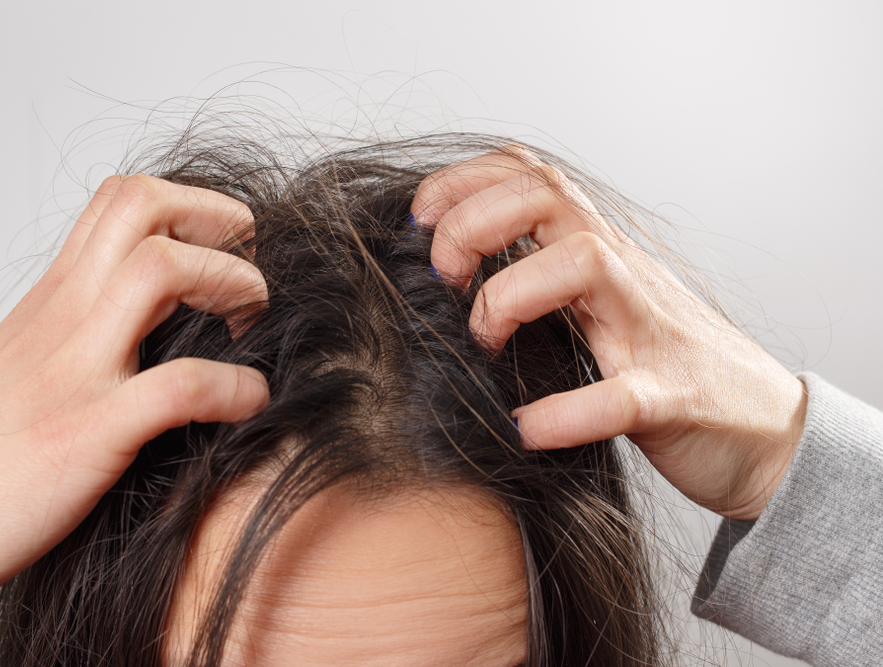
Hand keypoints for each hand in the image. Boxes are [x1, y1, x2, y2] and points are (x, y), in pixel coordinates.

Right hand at [0, 175, 269, 618]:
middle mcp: (62, 317)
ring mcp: (74, 371)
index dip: (191, 205)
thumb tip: (152, 329)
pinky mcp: (86, 434)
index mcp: (51, 298)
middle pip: (143, 208)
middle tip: (250, 269)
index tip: (226, 246)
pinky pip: (182, 388)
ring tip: (252, 326)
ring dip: (231, 286)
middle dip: (218, 221)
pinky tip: (251, 403)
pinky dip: (235, 389)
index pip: (120, 202)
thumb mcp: (23, 363)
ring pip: (161, 271)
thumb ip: (81, 331)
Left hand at [412, 148, 806, 522]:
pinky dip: (567, 413)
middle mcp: (624, 275)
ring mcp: (651, 332)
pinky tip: (528, 428)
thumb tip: (446, 285)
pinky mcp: (672, 398)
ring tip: (486, 343)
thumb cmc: (663, 368)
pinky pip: (621, 395)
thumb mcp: (595, 312)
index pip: (528, 176)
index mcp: (597, 253)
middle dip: (474, 224)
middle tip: (443, 279)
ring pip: (586, 263)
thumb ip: (539, 286)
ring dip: (512, 295)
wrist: (766, 430)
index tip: (418, 220)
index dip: (462, 183)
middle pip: (548, 197)